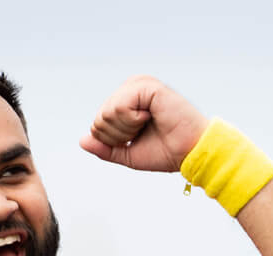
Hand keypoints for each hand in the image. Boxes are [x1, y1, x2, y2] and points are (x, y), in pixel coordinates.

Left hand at [80, 75, 208, 171]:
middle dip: (118, 136)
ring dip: (126, 129)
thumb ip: (105, 148)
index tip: (137, 139)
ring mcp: (138, 85)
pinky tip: (150, 117)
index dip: (113, 141)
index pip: (98, 124)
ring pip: (107, 113)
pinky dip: (132, 120)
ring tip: (148, 124)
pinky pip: (120, 106)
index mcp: (126, 101)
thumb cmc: (165, 152)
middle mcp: (130, 89)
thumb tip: (82, 141)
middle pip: (100, 119)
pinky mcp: (146, 85)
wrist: (190, 152)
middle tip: (143, 132)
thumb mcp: (128, 154)